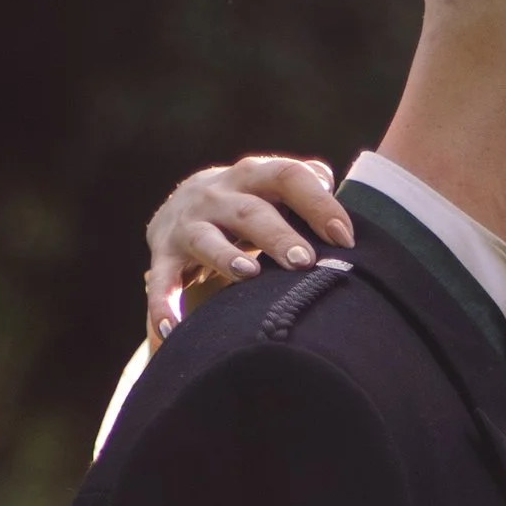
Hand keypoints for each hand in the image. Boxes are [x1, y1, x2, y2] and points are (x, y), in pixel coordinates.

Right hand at [143, 155, 354, 339]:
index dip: (318, 204)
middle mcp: (218, 195)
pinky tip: (172, 330)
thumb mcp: (272, 187)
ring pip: (206, 239)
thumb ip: (306, 186)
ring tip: (248, 274)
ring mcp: (188, 224)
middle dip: (277, 235)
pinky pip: (161, 282)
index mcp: (252, 175)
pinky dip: (163, 305)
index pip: (288, 177)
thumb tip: (334, 189)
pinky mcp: (164, 254)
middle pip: (250, 211)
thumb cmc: (248, 202)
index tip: (344, 237)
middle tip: (304, 261)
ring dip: (227, 257)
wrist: (179, 206)